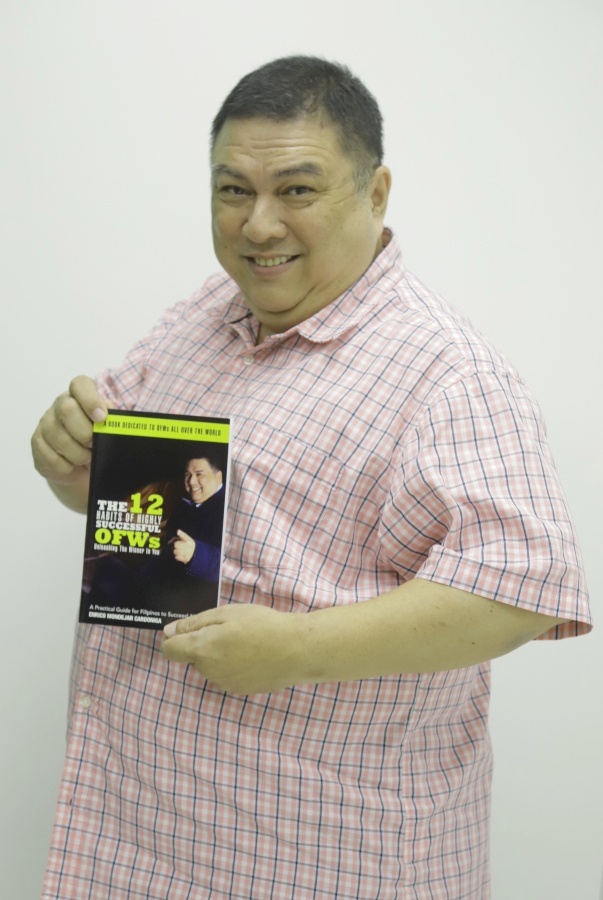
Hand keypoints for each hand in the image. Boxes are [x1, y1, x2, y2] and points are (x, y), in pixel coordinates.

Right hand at [31, 375, 106, 484]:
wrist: (79, 463)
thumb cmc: (96, 438)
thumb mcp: (107, 426)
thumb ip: (112, 420)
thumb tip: (115, 421)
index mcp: (79, 395)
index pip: (80, 385)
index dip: (91, 400)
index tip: (102, 417)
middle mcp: (60, 404)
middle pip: (68, 410)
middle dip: (85, 433)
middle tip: (94, 444)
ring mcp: (46, 423)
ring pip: (61, 439)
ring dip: (79, 454)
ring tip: (87, 457)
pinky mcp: (37, 443)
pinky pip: (52, 458)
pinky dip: (68, 467)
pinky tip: (73, 465)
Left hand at [161, 604, 302, 694]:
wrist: (295, 650)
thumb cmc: (261, 625)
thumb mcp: (226, 614)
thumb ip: (194, 624)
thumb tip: (168, 632)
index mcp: (201, 650)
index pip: (169, 650)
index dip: (175, 638)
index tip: (193, 628)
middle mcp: (208, 672)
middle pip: (193, 657)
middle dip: (204, 644)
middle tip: (230, 629)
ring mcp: (224, 684)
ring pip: (211, 667)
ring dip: (219, 655)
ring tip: (246, 641)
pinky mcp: (240, 690)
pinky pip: (227, 675)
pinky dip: (234, 666)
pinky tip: (254, 655)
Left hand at [169, 529, 195, 564]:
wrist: (194, 553)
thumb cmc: (187, 545)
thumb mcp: (184, 539)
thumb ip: (178, 537)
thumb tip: (173, 537)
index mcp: (189, 540)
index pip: (184, 536)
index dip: (181, 534)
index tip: (178, 531)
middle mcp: (189, 546)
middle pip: (176, 545)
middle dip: (175, 546)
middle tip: (178, 547)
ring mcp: (188, 553)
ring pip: (175, 552)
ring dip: (176, 551)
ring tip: (179, 551)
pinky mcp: (186, 559)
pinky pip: (176, 557)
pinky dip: (177, 557)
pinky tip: (180, 555)